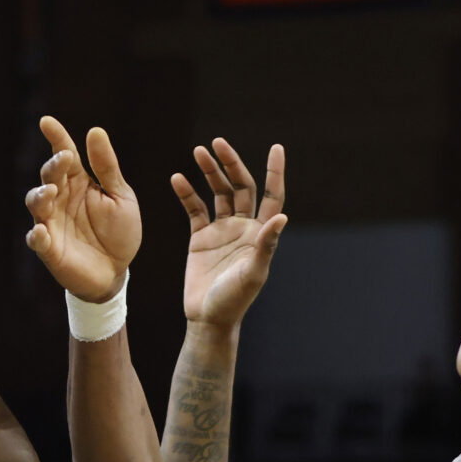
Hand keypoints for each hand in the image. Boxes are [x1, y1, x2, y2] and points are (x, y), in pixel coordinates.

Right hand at [23, 117, 139, 302]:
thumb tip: (95, 131)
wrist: (117, 271)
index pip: (64, 154)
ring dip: (41, 196)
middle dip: (54, 166)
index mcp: (78, 183)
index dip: (56, 137)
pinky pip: (37, 240)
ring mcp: (52, 223)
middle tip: (65, 159)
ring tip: (52, 192)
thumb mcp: (120, 196)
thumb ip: (107, 167)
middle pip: (49, 176)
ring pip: (36, 203)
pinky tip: (42, 230)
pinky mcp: (49, 249)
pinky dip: (37, 235)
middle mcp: (60, 199)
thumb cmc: (118, 232)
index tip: (47, 122)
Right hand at [174, 138, 286, 328]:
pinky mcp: (200, 238)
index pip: (272, 196)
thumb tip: (282, 218)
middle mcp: (243, 227)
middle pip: (240, 187)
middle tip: (218, 143)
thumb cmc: (235, 300)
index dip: (275, 172)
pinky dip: (187, 194)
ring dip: (209, 172)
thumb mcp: (253, 273)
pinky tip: (177, 178)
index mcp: (260, 233)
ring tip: (198, 152)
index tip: (276, 148)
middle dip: (231, 164)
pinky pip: (194, 209)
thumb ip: (266, 245)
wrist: (208, 318)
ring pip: (217, 193)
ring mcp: (221, 231)